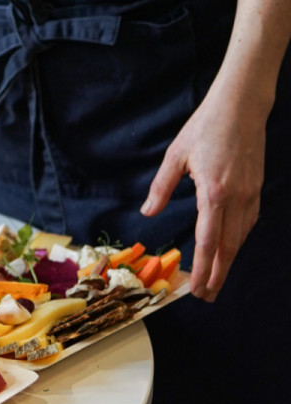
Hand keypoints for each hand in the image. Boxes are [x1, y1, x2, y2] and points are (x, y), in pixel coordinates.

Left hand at [140, 84, 265, 302]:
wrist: (242, 106)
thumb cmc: (205, 128)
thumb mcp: (175, 156)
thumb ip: (161, 187)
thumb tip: (148, 213)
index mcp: (214, 192)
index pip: (209, 241)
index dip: (204, 269)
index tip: (196, 288)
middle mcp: (236, 198)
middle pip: (228, 247)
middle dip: (217, 275)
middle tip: (206, 296)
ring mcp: (250, 194)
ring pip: (240, 238)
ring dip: (227, 262)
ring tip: (215, 281)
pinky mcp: (256, 188)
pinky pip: (248, 223)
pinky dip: (237, 241)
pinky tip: (228, 250)